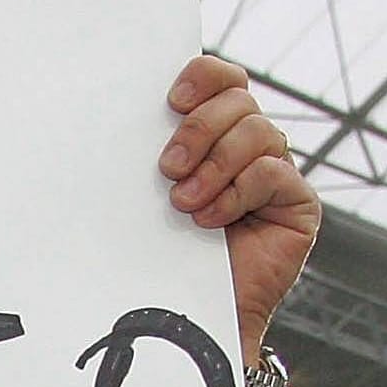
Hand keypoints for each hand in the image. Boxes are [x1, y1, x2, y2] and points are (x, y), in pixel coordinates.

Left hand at [158, 57, 318, 386]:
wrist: (184, 310)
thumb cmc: (154, 249)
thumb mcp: (139, 193)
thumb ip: (136, 154)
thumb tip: (91, 118)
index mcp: (210, 130)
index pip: (221, 78)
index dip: (203, 76)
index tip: (171, 99)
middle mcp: (246, 144)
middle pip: (239, 99)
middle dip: (198, 129)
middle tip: (166, 168)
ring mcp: (273, 171)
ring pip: (258, 131)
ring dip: (213, 165)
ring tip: (183, 203)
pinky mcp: (295, 202)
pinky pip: (274, 172)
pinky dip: (236, 193)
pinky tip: (209, 221)